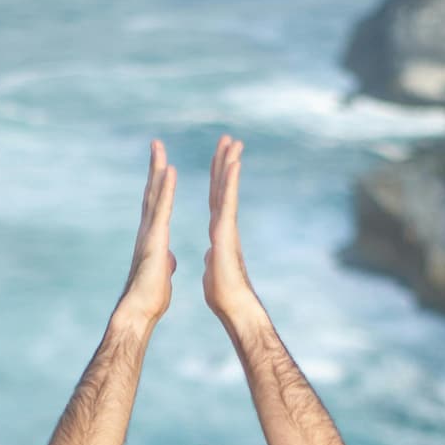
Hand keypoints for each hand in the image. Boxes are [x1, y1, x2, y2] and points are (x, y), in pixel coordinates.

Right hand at [118, 140, 176, 323]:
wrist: (139, 312)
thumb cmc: (149, 298)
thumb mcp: (162, 275)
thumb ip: (164, 262)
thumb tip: (168, 258)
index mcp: (152, 238)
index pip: (157, 206)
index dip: (160, 185)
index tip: (163, 165)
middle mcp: (147, 231)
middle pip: (152, 193)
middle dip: (154, 168)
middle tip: (156, 144)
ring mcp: (149, 233)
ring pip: (154, 196)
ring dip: (157, 170)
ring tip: (159, 147)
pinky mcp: (154, 239)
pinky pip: (162, 209)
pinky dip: (166, 189)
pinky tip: (169, 171)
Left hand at [202, 135, 256, 322]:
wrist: (233, 305)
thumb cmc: (224, 293)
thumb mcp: (212, 270)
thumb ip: (212, 258)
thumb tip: (210, 254)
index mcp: (218, 232)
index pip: (216, 200)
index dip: (217, 179)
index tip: (220, 159)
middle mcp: (225, 224)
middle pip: (223, 188)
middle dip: (226, 163)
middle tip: (229, 139)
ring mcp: (228, 226)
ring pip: (227, 190)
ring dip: (230, 164)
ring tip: (233, 142)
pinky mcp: (227, 232)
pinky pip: (228, 202)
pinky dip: (230, 182)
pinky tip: (233, 164)